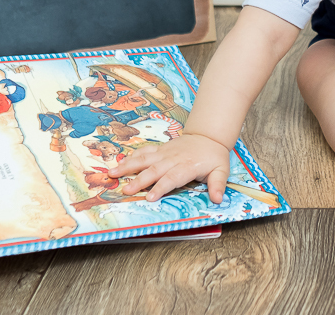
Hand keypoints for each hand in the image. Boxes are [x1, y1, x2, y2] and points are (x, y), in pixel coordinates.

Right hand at [109, 132, 230, 203]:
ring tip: (112, 173)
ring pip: (144, 159)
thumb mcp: (221, 170)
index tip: (150, 197)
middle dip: (139, 180)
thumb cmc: (213, 156)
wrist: (208, 136)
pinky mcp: (160, 149)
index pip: (172, 178)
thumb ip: (218, 184)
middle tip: (126, 190)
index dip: (161, 187)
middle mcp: (173, 159)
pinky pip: (144, 151)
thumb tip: (218, 199)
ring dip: (128, 166)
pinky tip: (120, 162)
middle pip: (154, 170)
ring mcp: (165, 153)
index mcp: (187, 166)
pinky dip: (132, 156)